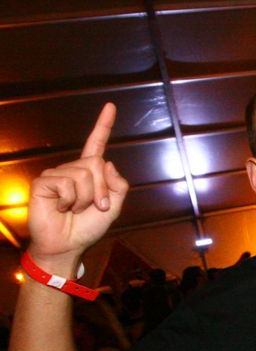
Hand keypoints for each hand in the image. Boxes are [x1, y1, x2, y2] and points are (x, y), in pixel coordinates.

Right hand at [27, 103, 128, 273]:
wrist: (68, 245)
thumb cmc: (88, 227)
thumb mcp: (114, 208)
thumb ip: (118, 185)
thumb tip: (107, 162)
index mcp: (90, 172)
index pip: (97, 145)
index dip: (103, 125)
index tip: (110, 106)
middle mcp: (72, 169)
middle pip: (96, 164)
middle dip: (101, 190)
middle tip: (95, 207)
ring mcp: (56, 174)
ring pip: (83, 175)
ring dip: (85, 198)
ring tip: (74, 209)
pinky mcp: (43, 182)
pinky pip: (66, 184)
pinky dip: (69, 200)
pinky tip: (60, 208)